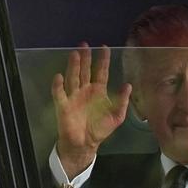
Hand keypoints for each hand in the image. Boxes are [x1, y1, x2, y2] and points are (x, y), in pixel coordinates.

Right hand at [51, 43, 131, 178]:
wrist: (85, 144)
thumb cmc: (100, 129)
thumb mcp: (117, 116)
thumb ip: (122, 101)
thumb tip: (128, 85)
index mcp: (98, 91)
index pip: (101, 72)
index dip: (103, 60)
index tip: (104, 47)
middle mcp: (85, 90)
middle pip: (85, 71)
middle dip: (85, 58)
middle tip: (85, 44)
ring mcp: (74, 96)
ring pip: (73, 78)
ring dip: (73, 66)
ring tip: (75, 54)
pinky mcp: (63, 105)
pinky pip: (60, 94)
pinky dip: (58, 86)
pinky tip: (59, 76)